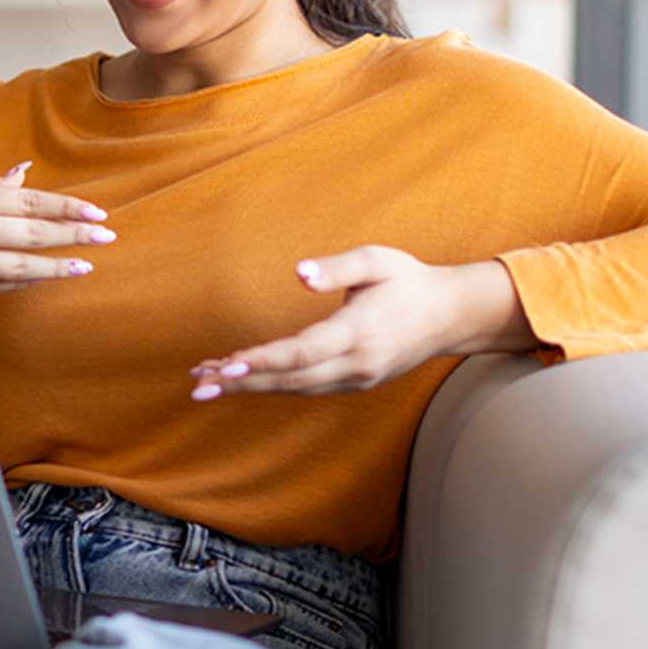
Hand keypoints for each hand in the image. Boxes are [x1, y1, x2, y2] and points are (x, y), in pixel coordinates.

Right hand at [0, 161, 115, 306]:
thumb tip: (26, 172)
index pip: (28, 200)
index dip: (66, 207)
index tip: (97, 211)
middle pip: (32, 231)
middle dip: (75, 233)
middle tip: (108, 234)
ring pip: (22, 265)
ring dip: (59, 266)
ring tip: (88, 265)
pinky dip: (26, 282)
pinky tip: (47, 278)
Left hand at [187, 245, 488, 398]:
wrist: (450, 316)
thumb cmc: (408, 280)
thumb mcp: (377, 260)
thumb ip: (337, 267)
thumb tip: (298, 274)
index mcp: (359, 331)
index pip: (303, 351)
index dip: (264, 360)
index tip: (227, 363)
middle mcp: (356, 364)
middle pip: (290, 379)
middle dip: (241, 381)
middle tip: (197, 385)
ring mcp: (356, 379)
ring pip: (294, 388)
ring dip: (250, 385)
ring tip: (206, 381)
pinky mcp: (354, 383)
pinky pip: (305, 388)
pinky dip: (271, 384)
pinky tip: (242, 377)